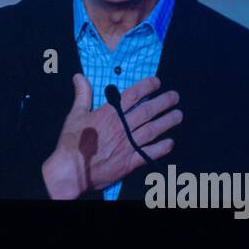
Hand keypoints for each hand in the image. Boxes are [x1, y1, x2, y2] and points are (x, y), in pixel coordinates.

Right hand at [42, 74, 181, 199]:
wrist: (70, 172)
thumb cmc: (70, 144)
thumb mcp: (74, 116)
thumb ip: (82, 95)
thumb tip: (79, 76)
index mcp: (109, 114)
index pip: (133, 95)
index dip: (148, 86)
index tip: (157, 82)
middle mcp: (122, 127)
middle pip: (148, 110)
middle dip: (164, 101)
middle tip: (175, 97)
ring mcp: (128, 145)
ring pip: (153, 129)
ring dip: (168, 121)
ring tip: (178, 115)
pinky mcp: (129, 162)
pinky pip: (150, 153)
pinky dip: (162, 148)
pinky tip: (170, 142)